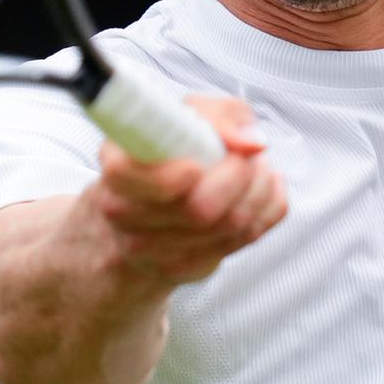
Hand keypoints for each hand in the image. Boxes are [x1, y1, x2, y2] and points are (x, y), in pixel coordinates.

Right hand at [92, 97, 287, 285]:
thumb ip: (221, 115)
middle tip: (249, 156)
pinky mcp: (186, 267)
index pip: (129, 179)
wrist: (151, 205)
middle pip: (198, 210)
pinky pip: (245, 239)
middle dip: (240, 175)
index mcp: (118, 169)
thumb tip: (252, 143)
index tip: (196, 165)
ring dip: (259, 190)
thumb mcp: (187, 116)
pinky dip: (265, 211)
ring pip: (231, 226)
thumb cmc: (170, 153)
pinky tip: (261, 192)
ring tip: (258, 168)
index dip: (170, 176)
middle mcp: (126, 214)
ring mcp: (154, 249)